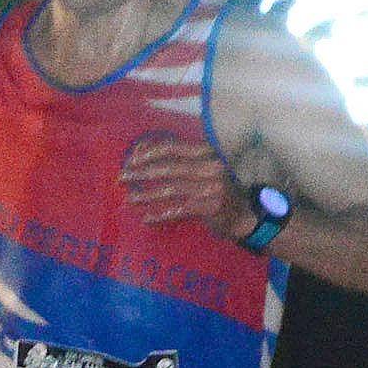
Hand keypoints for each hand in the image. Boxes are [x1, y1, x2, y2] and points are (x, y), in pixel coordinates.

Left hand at [119, 135, 252, 238]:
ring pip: (171, 189)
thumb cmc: (220, 190)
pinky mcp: (209, 207)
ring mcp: (211, 188)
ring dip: (146, 195)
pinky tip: (147, 220)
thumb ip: (181, 161)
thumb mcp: (205, 169)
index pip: (174, 148)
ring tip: (129, 199)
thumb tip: (143, 151)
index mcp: (208, 153)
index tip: (130, 159)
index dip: (149, 152)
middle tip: (122, 178)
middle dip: (141, 173)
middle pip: (169, 168)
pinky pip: (179, 211)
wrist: (246, 216)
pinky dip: (161, 216)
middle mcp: (211, 167)